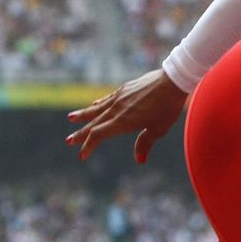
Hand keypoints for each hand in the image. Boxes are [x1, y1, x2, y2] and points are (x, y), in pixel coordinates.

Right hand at [66, 69, 188, 162]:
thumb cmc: (168, 108)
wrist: (172, 82)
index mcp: (123, 121)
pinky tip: (93, 105)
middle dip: (81, 133)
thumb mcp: (159, 129)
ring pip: (96, 108)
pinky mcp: (124, 89)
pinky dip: (97, 104)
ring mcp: (119, 97)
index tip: (82, 154)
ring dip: (83, 115)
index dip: (89, 145)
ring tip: (71, 118)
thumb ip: (145, 143)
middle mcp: (117, 109)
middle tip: (68, 141)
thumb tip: (139, 160)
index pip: (99, 134)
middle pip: (94, 123)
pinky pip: (106, 99)